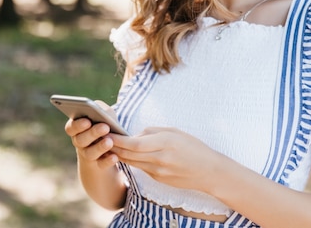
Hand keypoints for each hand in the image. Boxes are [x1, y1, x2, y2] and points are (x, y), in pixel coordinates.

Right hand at [64, 101, 118, 169]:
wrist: (108, 144)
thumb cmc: (104, 123)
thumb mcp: (104, 114)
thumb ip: (101, 109)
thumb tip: (103, 111)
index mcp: (76, 128)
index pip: (71, 128)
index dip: (78, 125)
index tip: (87, 121)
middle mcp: (79, 142)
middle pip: (81, 140)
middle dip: (93, 133)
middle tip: (105, 127)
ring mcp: (87, 154)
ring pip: (90, 153)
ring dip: (100, 147)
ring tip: (109, 142)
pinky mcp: (98, 164)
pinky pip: (101, 164)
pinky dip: (107, 161)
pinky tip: (114, 156)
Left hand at [110, 127, 224, 192]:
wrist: (208, 171)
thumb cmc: (193, 147)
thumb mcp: (175, 132)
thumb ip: (153, 131)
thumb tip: (135, 134)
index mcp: (164, 143)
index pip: (134, 143)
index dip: (118, 139)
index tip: (107, 132)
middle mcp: (159, 159)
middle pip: (129, 154)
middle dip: (114, 146)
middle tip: (102, 138)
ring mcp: (158, 171)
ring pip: (132, 162)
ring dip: (119, 154)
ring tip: (109, 145)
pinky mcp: (158, 179)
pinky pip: (140, 168)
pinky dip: (132, 160)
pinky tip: (126, 154)